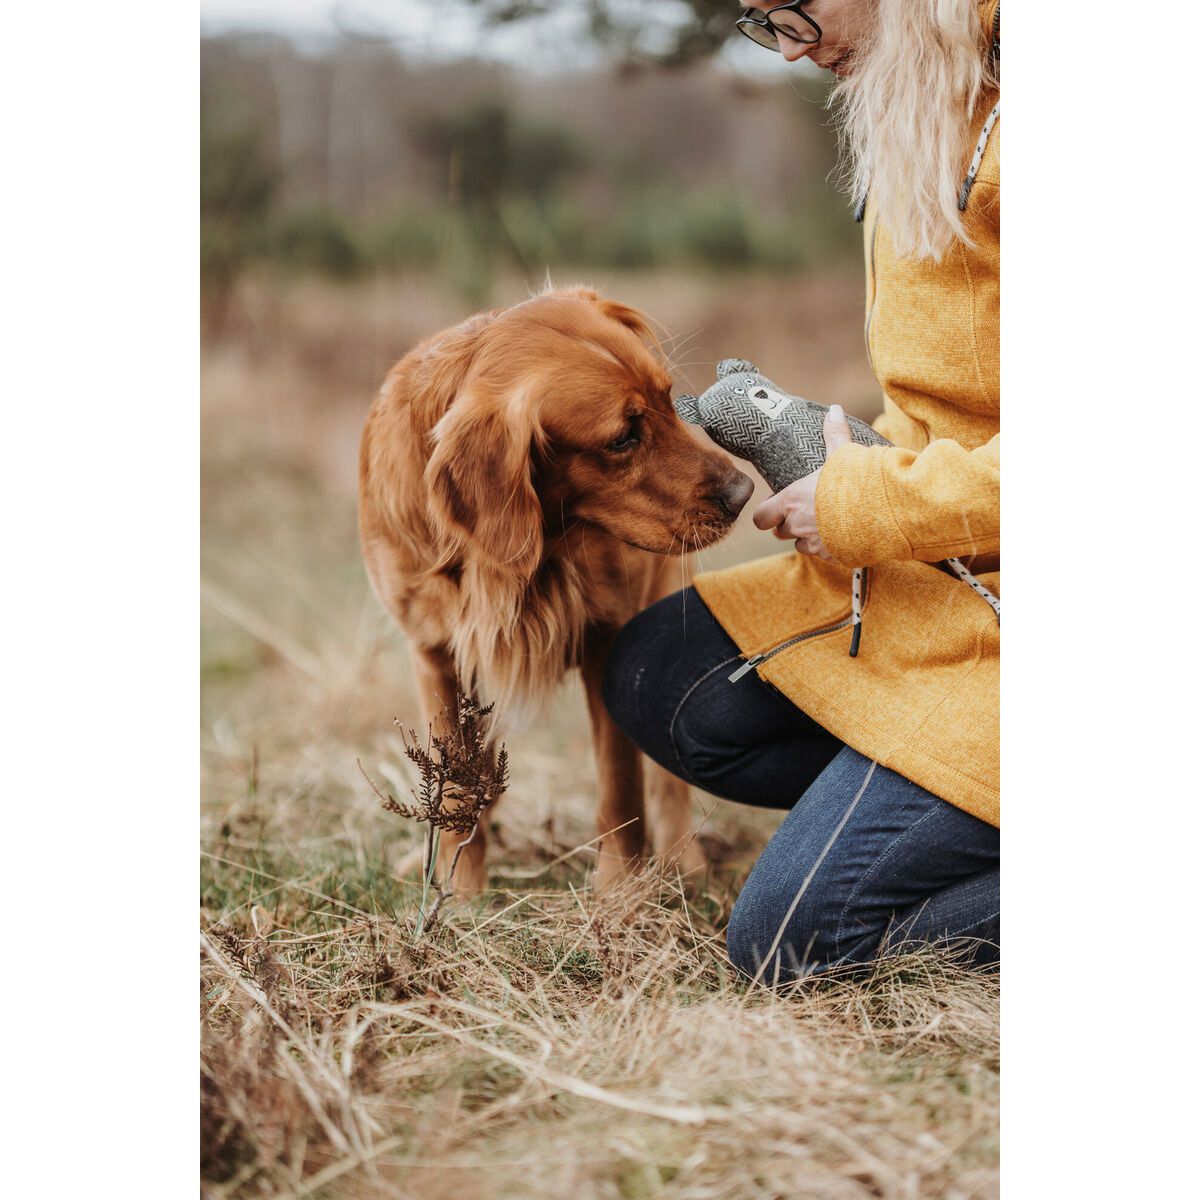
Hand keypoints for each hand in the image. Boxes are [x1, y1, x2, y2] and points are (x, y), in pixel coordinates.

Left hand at [752, 405, 851, 560]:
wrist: (885, 511)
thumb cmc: (857, 480)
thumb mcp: (843, 453)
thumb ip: (834, 433)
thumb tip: (834, 409)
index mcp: (791, 501)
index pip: (761, 517)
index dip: (767, 513)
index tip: (777, 505)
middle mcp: (798, 525)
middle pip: (779, 532)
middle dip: (788, 524)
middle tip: (803, 512)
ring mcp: (815, 544)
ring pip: (800, 546)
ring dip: (807, 537)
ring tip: (824, 523)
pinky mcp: (833, 557)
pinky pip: (824, 555)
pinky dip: (829, 548)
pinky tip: (843, 535)